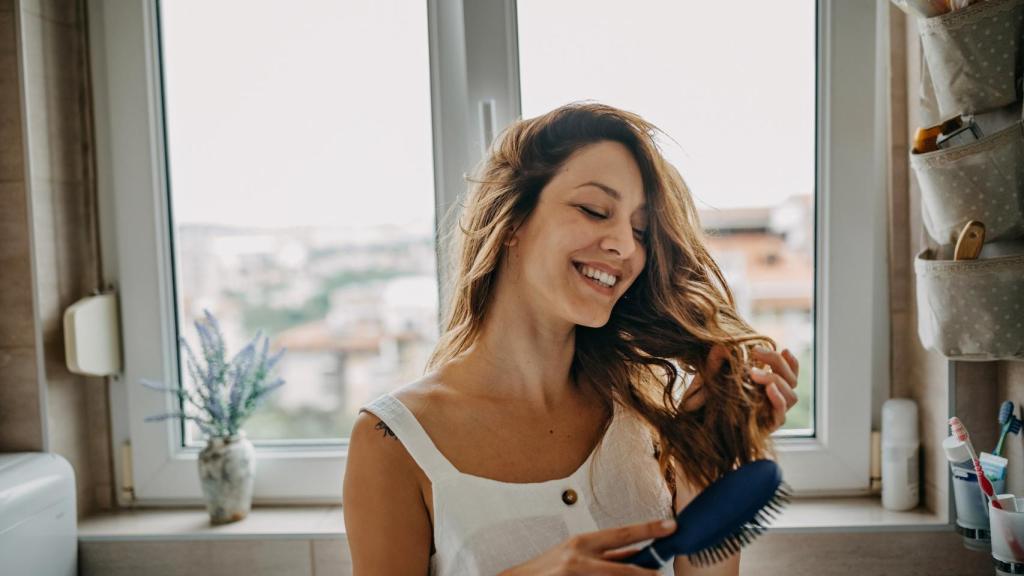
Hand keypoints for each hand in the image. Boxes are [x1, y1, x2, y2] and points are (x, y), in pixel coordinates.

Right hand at [499, 518, 676, 575]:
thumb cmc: (549, 569)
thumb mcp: (576, 554)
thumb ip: (606, 555)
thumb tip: (637, 553)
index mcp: (583, 543)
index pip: (623, 534)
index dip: (649, 530)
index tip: (670, 526)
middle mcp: (580, 558)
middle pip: (624, 566)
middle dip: (647, 571)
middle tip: (663, 571)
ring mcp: (576, 574)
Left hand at [680, 345, 799, 431]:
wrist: (701, 430)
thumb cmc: (708, 402)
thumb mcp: (711, 379)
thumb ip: (716, 363)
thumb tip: (721, 345)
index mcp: (768, 387)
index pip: (790, 374)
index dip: (791, 362)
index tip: (784, 349)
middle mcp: (774, 400)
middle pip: (792, 380)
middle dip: (777, 363)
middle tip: (756, 352)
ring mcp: (772, 413)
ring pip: (792, 396)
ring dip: (776, 379)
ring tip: (753, 373)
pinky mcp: (768, 427)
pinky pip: (781, 414)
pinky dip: (778, 399)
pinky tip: (768, 389)